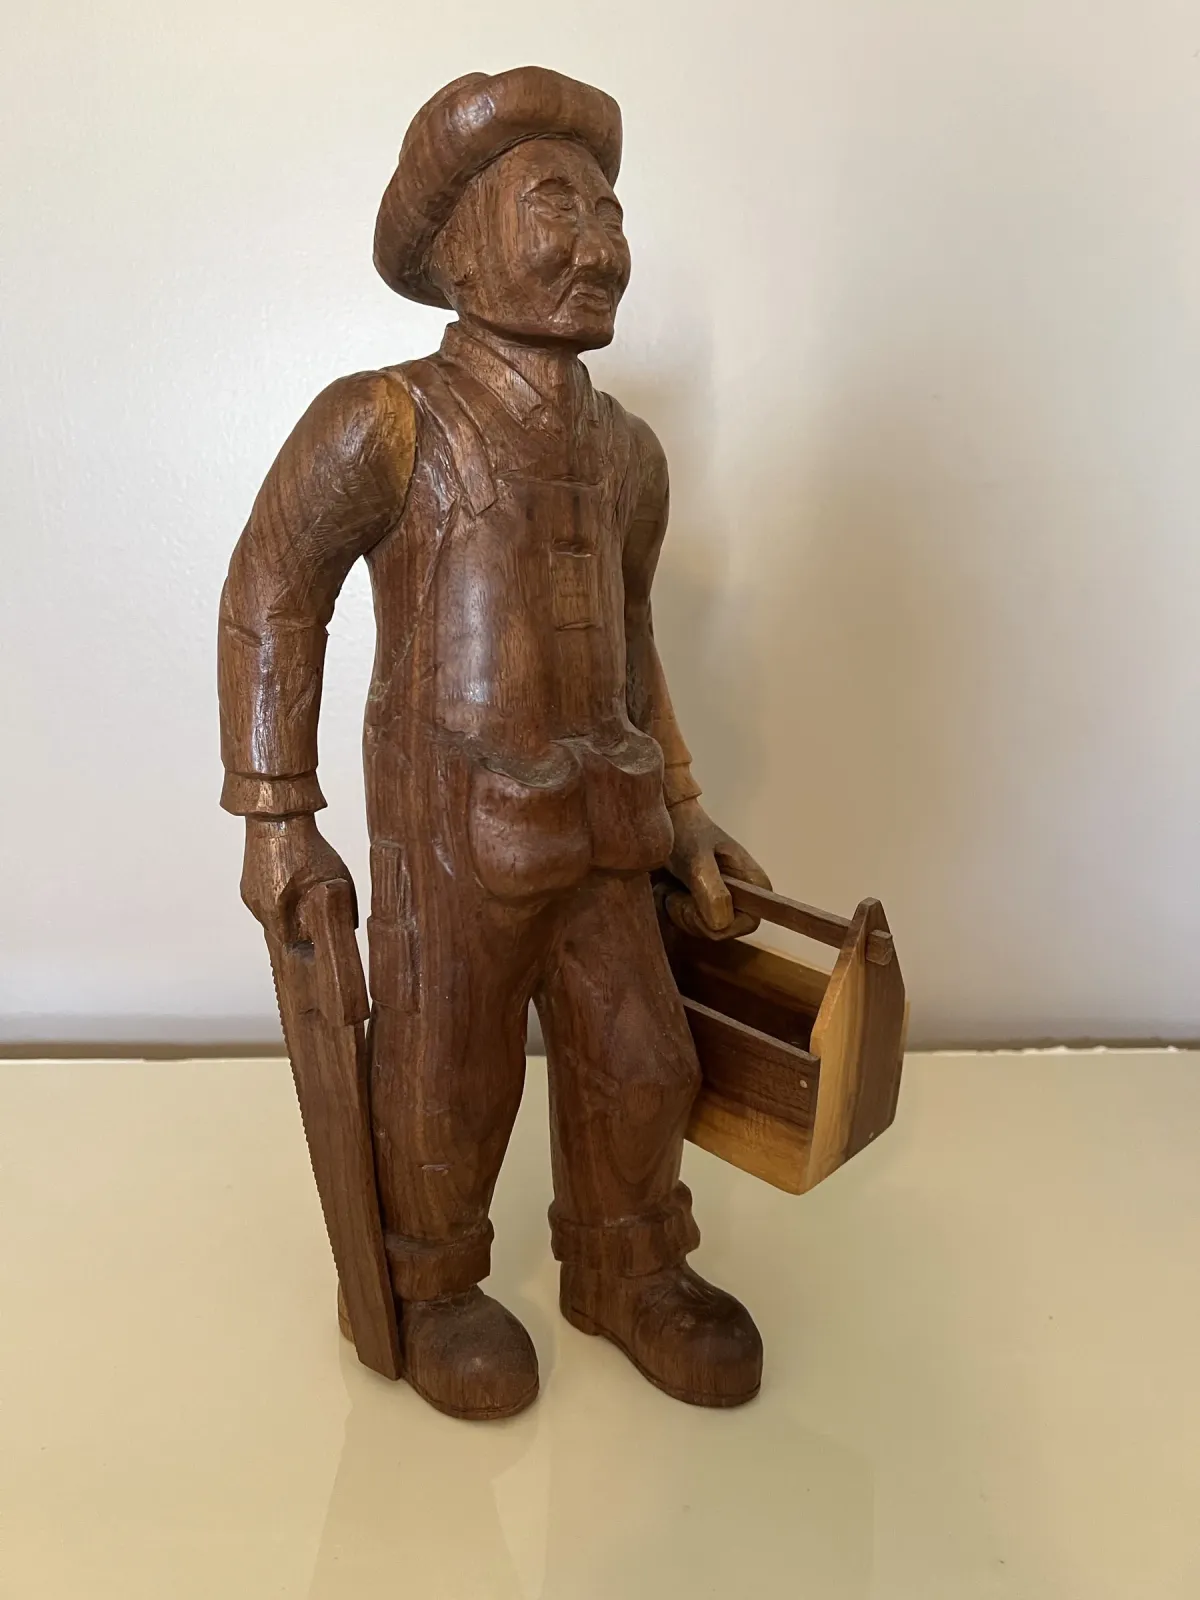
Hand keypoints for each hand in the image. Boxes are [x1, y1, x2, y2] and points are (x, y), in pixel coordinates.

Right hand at [240, 814, 355, 946]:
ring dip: (286, 913)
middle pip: (279, 930)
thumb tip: (351, 924)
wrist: (279, 817)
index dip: (306, 939)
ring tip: (303, 898)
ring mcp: (250, 894)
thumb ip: (344, 904)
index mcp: (274, 908)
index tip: (318, 932)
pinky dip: (277, 900)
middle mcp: (257, 904)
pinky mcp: (247, 883)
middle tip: (315, 915)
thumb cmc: (305, 846)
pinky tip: (291, 888)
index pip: (289, 941)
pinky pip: (264, 902)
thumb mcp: (335, 877)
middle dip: (296, 926)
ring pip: (271, 916)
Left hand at [665, 798, 771, 940]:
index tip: (692, 902)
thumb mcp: (697, 857)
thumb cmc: (689, 833)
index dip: (717, 922)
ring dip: (677, 911)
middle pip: (719, 930)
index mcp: (756, 886)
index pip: (746, 924)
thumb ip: (711, 888)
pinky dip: (671, 911)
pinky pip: (687, 925)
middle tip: (673, 891)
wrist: (668, 820)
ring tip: (669, 887)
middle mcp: (745, 900)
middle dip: (689, 915)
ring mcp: (723, 905)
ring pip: (700, 929)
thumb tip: (721, 924)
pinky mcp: (704, 907)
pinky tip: (666, 892)